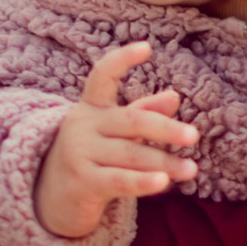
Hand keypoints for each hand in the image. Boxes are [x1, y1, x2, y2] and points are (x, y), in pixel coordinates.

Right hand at [35, 44, 199, 239]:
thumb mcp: (114, 132)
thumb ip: (143, 113)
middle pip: (131, 121)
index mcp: (90, 107)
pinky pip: (119, 181)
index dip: (122, 60)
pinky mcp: (83, 184)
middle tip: (193, 136)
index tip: (147, 47)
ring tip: (192, 169)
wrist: (53, 198)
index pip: (102, 75)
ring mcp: (79, 154)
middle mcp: (82, 126)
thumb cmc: (92, 158)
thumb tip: (174, 96)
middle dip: (165, 129)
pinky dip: (143, 181)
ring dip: (165, 163)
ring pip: (131, 155)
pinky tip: (164, 182)